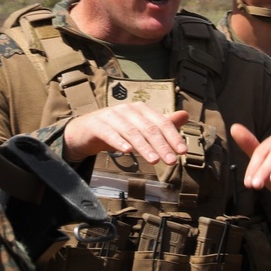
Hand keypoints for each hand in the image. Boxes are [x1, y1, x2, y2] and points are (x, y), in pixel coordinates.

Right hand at [63, 103, 188, 163]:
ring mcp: (111, 115)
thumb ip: (162, 124)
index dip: (173, 136)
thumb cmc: (116, 129)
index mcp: (141, 109)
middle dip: (161, 145)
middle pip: (148, 128)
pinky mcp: (97, 125)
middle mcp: (127, 109)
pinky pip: (110, 133)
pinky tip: (127, 151)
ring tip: (154, 160)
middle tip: (171, 161)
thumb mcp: (140, 128)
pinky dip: (119, 142)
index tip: (182, 151)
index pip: (161, 122)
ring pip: (131, 131)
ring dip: (144, 146)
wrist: (84, 131)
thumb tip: (185, 115)